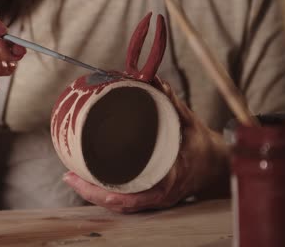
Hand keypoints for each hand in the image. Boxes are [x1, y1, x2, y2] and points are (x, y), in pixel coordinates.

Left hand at [63, 77, 229, 213]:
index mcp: (168, 181)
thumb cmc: (201, 146)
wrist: (216, 164)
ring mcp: (153, 198)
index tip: (81, 179)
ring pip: (120, 204)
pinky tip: (88, 183)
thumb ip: (171, 103)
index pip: (133, 197)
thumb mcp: (189, 123)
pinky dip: (106, 194)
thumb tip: (153, 80)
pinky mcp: (150, 195)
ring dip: (94, 195)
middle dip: (91, 193)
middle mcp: (158, 195)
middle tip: (68, 176)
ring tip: (72, 178)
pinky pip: (125, 200)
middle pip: (119, 203)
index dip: (104, 193)